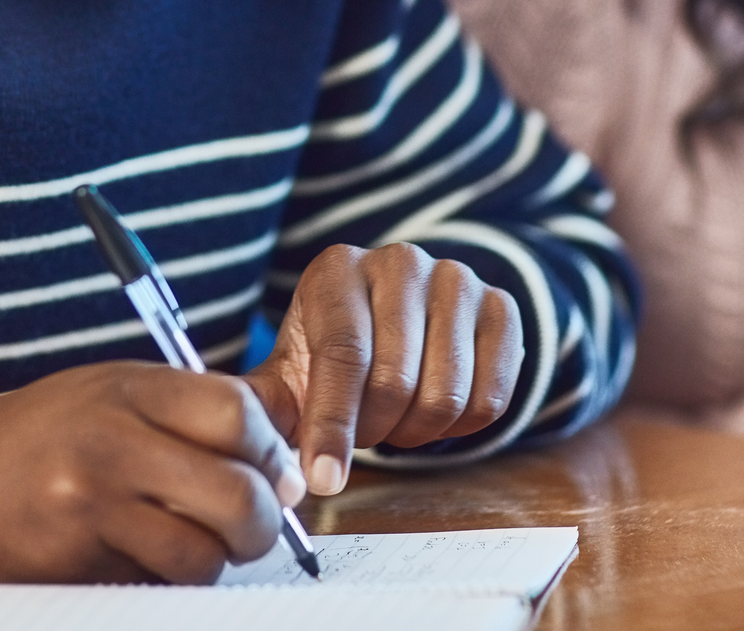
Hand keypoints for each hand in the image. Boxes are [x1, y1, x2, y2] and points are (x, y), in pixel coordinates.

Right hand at [0, 361, 307, 582]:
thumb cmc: (31, 441)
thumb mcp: (109, 394)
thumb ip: (191, 407)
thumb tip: (286, 429)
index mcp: (126, 388)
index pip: (236, 413)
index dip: (271, 450)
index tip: (274, 472)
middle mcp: (110, 440)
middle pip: (237, 491)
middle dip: (263, 521)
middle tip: (253, 526)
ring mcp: (90, 505)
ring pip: (203, 554)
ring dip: (212, 562)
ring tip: (187, 547)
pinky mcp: (75, 561)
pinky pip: (156, 585)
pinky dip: (165, 583)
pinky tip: (139, 561)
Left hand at [242, 242, 521, 496]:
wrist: (402, 318)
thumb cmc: (336, 351)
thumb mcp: (292, 370)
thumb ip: (265, 405)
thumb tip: (241, 442)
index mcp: (338, 271)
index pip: (343, 356)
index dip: (333, 426)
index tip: (325, 480)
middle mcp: (399, 262)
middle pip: (396, 382)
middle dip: (375, 430)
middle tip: (365, 431)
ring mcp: (457, 279)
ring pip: (447, 394)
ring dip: (417, 430)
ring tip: (396, 416)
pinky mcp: (502, 307)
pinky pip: (491, 397)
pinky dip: (461, 427)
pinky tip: (433, 407)